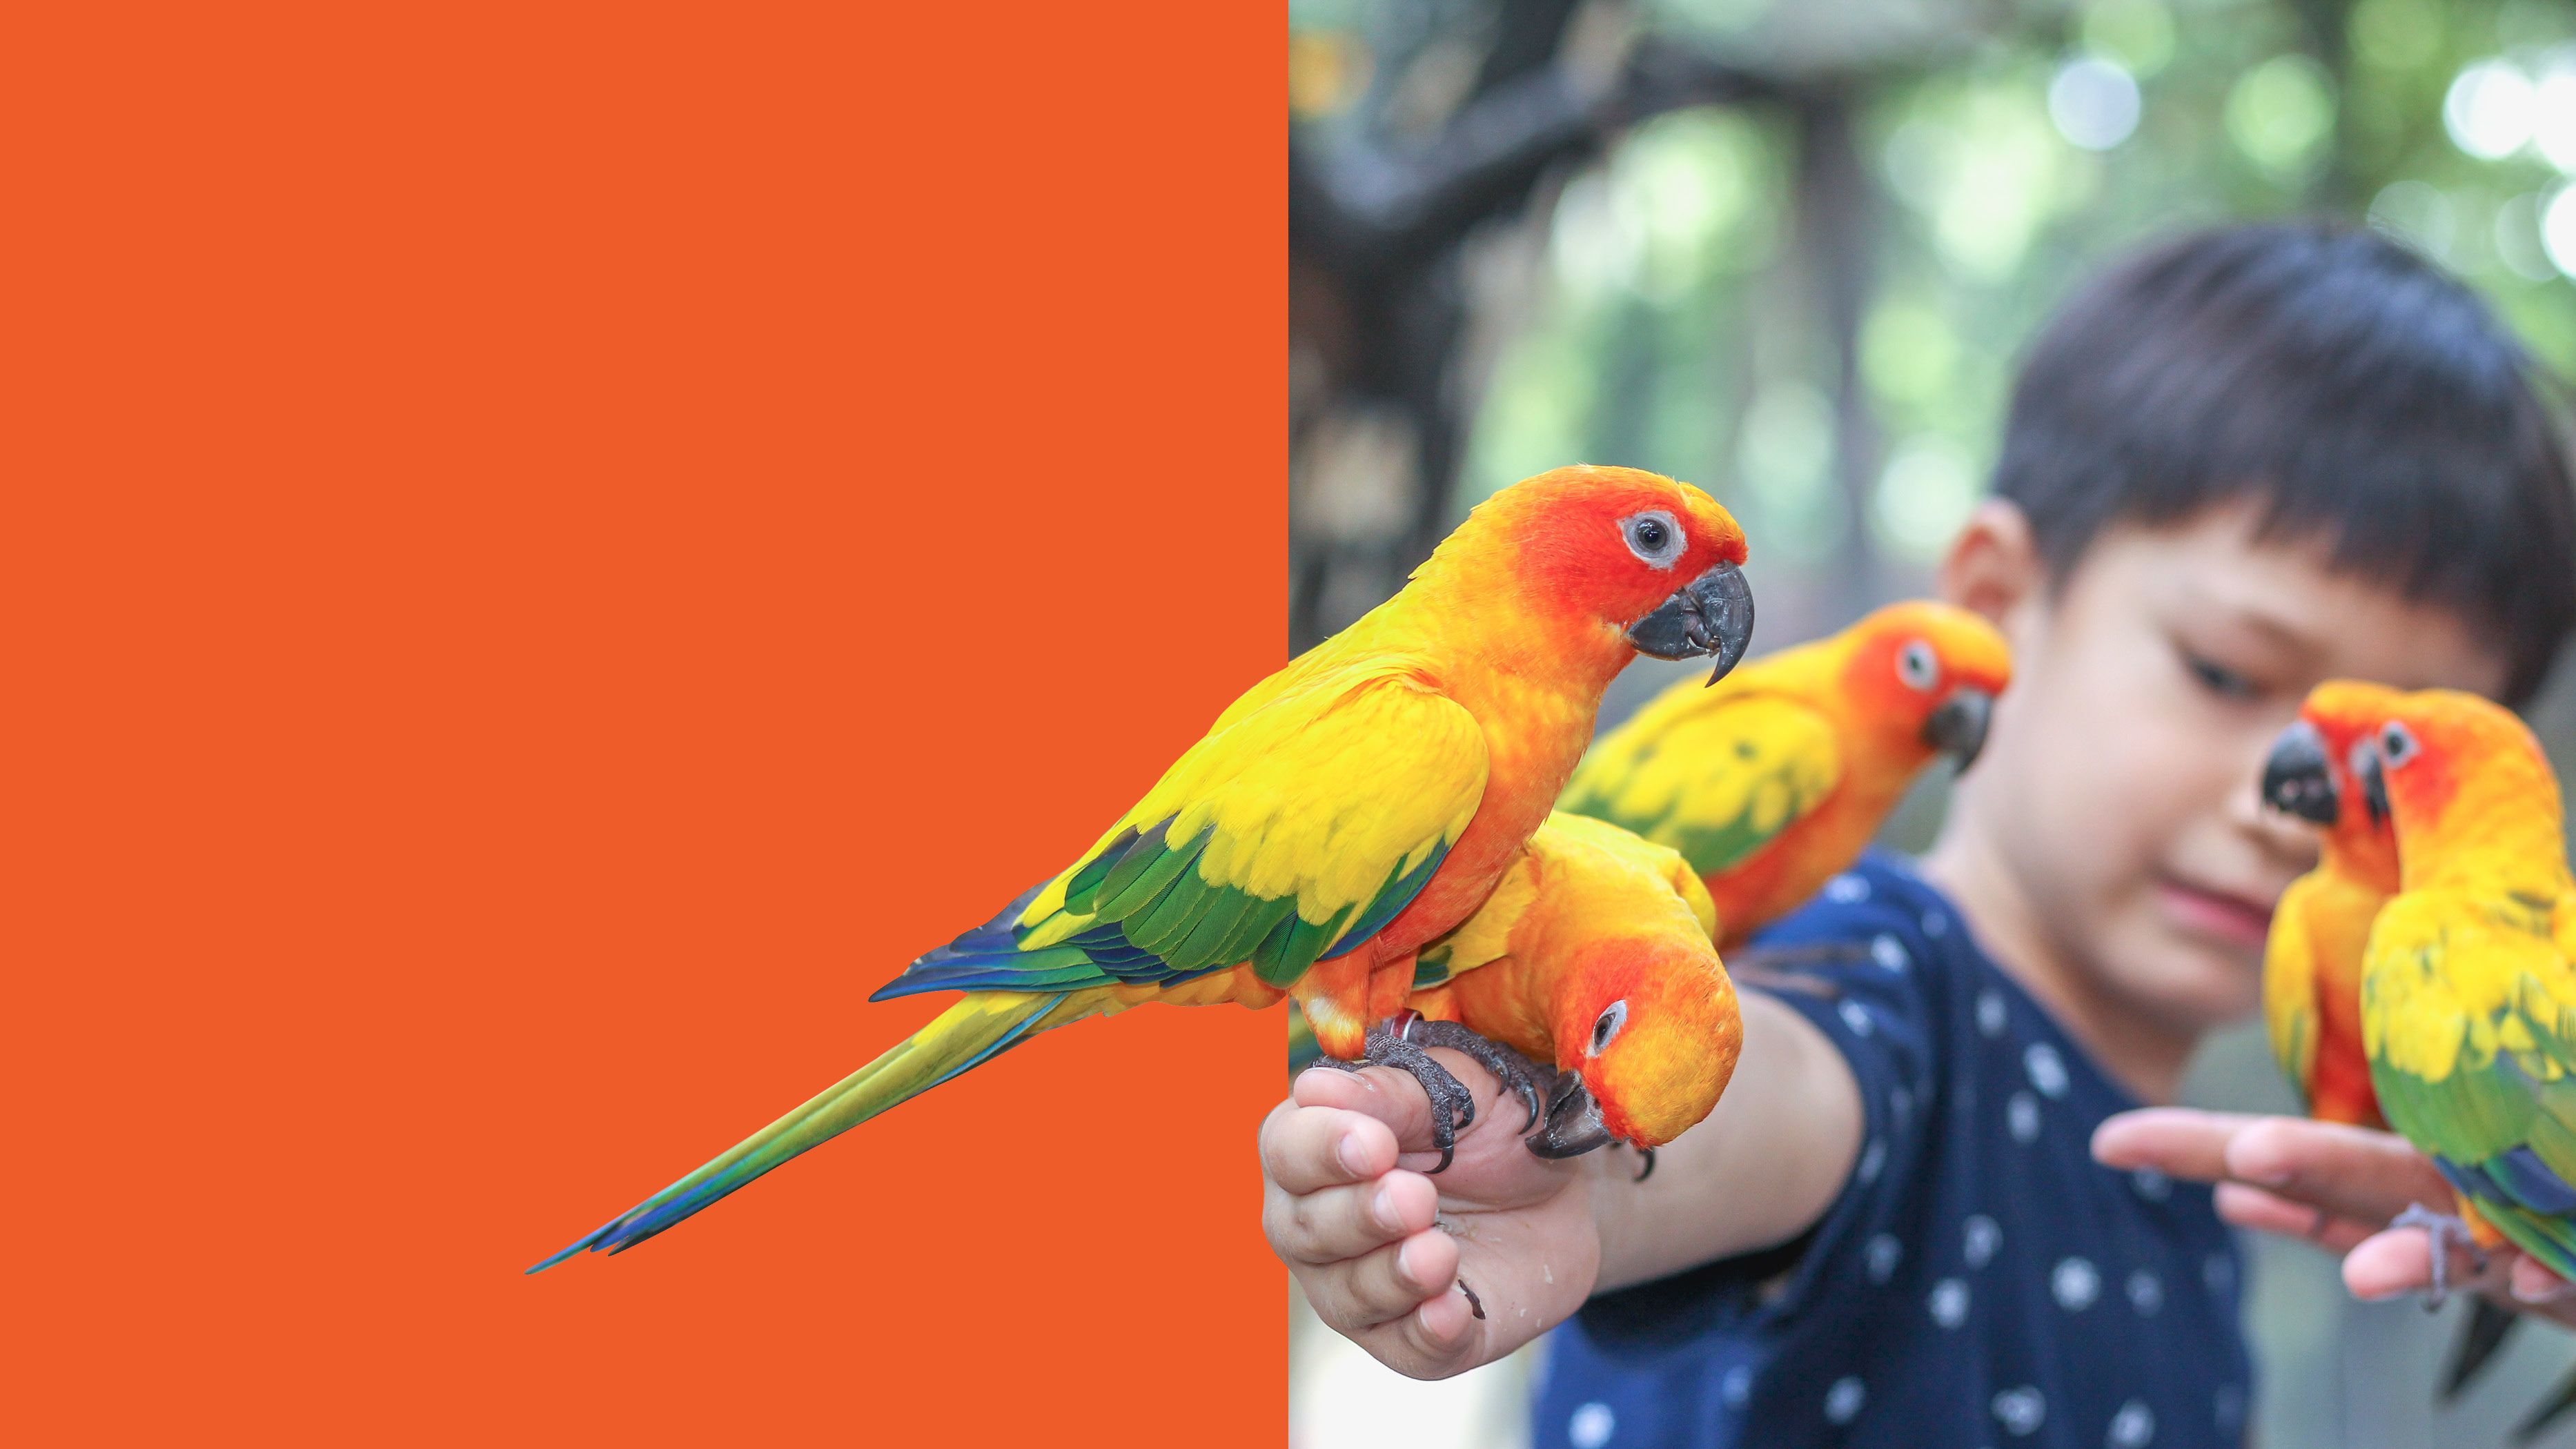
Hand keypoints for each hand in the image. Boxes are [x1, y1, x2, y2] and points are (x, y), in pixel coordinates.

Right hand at [1259, 1049, 1603, 1378]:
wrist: (1565, 1185)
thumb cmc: (1493, 1123)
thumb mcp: (1459, 1089)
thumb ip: (1393, 1094)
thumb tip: (1316, 1087)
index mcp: (1316, 1146)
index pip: (1286, 1150)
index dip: (1323, 1149)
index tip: (1376, 1145)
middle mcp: (1317, 1223)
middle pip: (1301, 1231)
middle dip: (1358, 1216)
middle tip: (1417, 1197)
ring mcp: (1358, 1287)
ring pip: (1346, 1298)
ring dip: (1391, 1276)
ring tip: (1441, 1253)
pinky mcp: (1415, 1338)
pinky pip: (1406, 1349)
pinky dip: (1427, 1332)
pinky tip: (1453, 1310)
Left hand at [2092, 1108, 2575, 1323]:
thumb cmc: (2512, 1229)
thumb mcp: (2417, 1228)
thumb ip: (2333, 1212)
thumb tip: (2231, 1191)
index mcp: (2394, 1179)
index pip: (2284, 1160)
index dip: (2202, 1146)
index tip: (2109, 1143)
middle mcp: (2446, 1190)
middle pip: (2361, 1171)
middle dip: (2308, 1162)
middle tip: (2246, 1157)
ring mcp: (2517, 1225)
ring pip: (2459, 1231)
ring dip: (2414, 1247)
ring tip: (2365, 1274)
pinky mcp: (2571, 1265)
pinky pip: (2561, 1271)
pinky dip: (2545, 1273)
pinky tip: (2527, 1283)